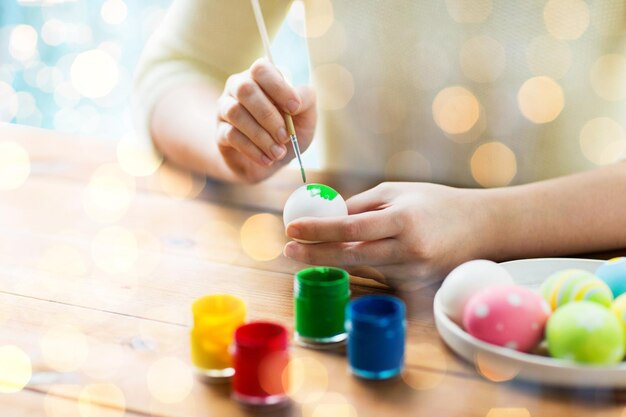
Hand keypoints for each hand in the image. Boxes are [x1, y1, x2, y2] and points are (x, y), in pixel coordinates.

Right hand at [216, 58, 315, 182]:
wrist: (271, 161)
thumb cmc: (288, 131)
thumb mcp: (305, 116)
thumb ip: (305, 100)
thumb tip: (296, 101)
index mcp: (261, 78)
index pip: (261, 69)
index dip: (278, 87)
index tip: (294, 108)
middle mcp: (238, 87)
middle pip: (245, 89)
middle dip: (269, 115)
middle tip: (285, 136)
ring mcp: (225, 109)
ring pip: (236, 113)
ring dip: (261, 136)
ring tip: (278, 152)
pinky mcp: (219, 132)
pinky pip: (231, 135)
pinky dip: (252, 149)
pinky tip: (267, 159)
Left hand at [283, 182, 493, 289]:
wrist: (481, 228)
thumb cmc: (435, 203)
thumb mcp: (397, 192)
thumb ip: (360, 206)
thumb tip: (324, 217)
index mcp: (403, 221)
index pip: (351, 229)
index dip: (318, 230)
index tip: (291, 228)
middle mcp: (408, 252)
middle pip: (349, 257)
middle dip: (314, 254)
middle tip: (288, 248)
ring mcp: (412, 274)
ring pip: (361, 269)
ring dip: (335, 259)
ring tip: (314, 247)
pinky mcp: (414, 288)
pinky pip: (377, 278)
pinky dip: (362, 266)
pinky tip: (355, 255)